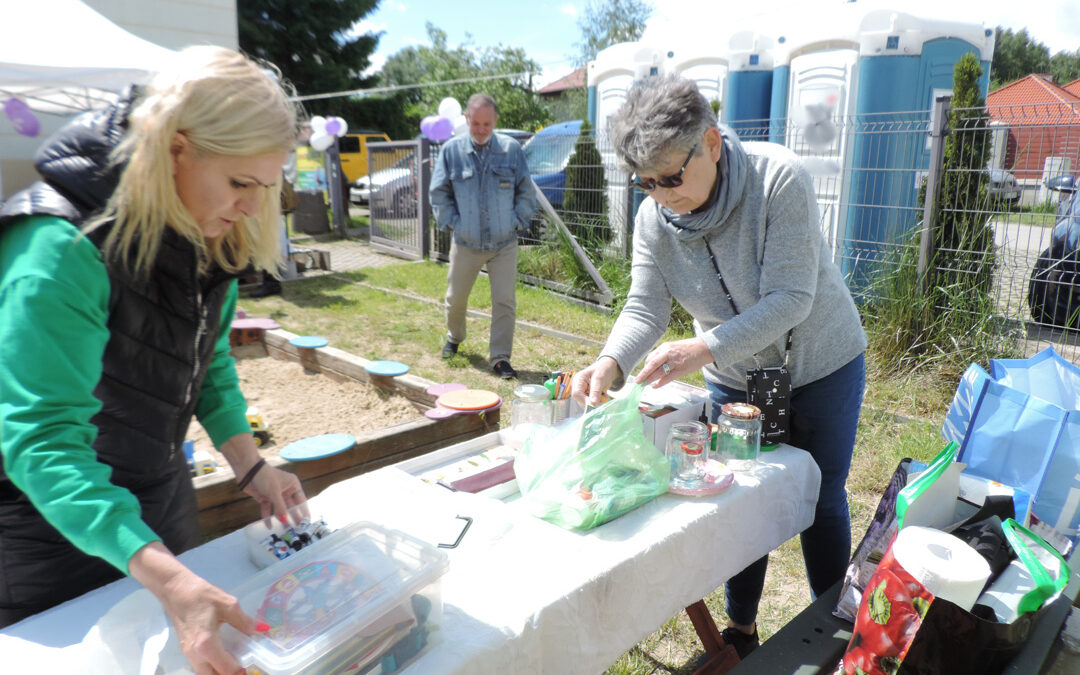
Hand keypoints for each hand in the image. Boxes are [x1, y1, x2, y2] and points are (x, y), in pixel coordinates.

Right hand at [130, 542, 254, 674]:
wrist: (175, 589)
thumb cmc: (201, 595)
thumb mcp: (228, 605)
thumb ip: (245, 621)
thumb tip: (263, 629)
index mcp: (207, 644)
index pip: (225, 668)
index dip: (239, 672)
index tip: (251, 669)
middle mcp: (195, 654)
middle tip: (242, 668)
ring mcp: (188, 653)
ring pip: (203, 673)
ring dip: (218, 672)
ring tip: (234, 664)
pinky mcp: (185, 648)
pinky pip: (199, 666)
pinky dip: (210, 667)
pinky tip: (222, 657)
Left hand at [220, 433, 308, 525]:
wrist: (248, 471)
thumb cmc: (265, 477)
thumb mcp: (275, 493)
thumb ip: (280, 508)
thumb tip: (284, 521)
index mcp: (293, 484)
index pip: (301, 500)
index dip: (303, 511)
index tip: (306, 521)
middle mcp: (285, 489)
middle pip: (291, 505)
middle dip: (293, 516)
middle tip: (297, 528)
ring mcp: (275, 493)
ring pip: (280, 508)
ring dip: (281, 517)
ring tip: (285, 529)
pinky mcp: (265, 497)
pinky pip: (268, 508)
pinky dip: (268, 516)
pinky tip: (269, 525)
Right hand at [571, 356, 621, 407]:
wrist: (609, 368)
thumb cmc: (603, 369)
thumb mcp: (599, 379)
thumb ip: (596, 391)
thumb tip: (593, 403)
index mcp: (578, 380)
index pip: (576, 393)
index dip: (584, 400)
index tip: (595, 404)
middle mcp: (579, 386)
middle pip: (581, 400)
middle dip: (592, 402)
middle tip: (602, 399)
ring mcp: (584, 391)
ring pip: (587, 402)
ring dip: (597, 401)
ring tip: (604, 394)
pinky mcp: (589, 394)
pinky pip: (593, 402)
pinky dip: (599, 400)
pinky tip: (603, 395)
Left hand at [635, 338, 712, 387]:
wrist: (703, 348)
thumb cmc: (687, 349)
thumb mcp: (672, 347)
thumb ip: (663, 355)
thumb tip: (652, 366)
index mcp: (665, 347)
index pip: (650, 358)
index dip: (645, 367)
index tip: (641, 373)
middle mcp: (668, 354)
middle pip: (652, 365)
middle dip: (643, 374)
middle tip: (637, 381)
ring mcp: (674, 362)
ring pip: (659, 372)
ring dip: (650, 379)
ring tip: (644, 385)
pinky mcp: (681, 370)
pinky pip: (668, 378)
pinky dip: (660, 383)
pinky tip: (655, 386)